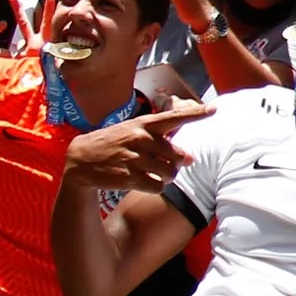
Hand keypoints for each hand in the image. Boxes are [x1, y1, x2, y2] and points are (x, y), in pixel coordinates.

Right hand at [65, 102, 213, 192]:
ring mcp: (134, 158)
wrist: (81, 160)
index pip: (175, 117)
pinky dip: (155, 187)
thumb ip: (162, 141)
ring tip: (153, 173)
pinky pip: (158, 187)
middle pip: (178, 156)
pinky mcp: (128, 177)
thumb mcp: (133, 131)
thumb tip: (191, 159)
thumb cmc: (114, 144)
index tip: (215, 108)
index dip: (197, 113)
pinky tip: (143, 181)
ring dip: (167, 177)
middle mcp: (141, 139)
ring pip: (170, 174)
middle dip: (176, 164)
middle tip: (164, 164)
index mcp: (144, 124)